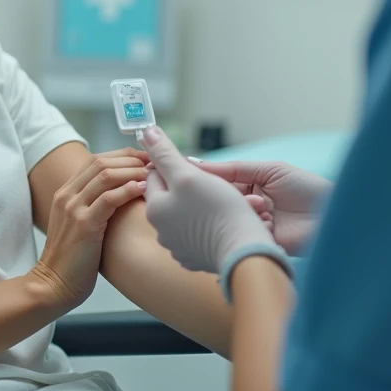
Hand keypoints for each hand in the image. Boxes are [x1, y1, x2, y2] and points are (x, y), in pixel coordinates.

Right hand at [32, 148, 148, 308]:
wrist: (54, 285)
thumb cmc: (73, 260)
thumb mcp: (79, 225)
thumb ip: (93, 206)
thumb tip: (122, 194)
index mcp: (66, 193)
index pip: (95, 159)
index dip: (123, 155)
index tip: (145, 159)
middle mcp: (67, 195)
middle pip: (101, 162)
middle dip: (131, 159)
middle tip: (154, 163)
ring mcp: (73, 208)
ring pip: (106, 175)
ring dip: (132, 171)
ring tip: (152, 175)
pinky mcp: (84, 224)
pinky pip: (109, 199)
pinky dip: (128, 190)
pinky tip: (143, 190)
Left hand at [139, 128, 277, 275]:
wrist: (244, 254)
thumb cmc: (217, 210)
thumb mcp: (188, 175)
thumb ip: (164, 154)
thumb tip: (146, 132)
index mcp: (155, 209)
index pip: (155, 175)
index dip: (174, 166)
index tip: (195, 168)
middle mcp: (161, 231)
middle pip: (171, 197)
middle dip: (190, 187)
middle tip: (215, 186)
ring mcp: (179, 248)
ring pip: (186, 216)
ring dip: (201, 206)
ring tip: (223, 203)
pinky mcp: (196, 259)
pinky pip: (199, 235)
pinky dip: (209, 227)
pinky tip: (223, 223)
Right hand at [192, 159, 330, 254]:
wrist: (333, 216)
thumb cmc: (307, 188)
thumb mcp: (269, 170)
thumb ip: (234, 169)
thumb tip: (196, 164)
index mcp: (249, 185)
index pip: (219, 182)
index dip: (210, 182)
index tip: (196, 181)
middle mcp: (248, 205)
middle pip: (222, 202)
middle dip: (233, 198)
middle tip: (254, 199)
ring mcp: (253, 225)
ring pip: (231, 218)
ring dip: (247, 212)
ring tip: (267, 209)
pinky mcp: (259, 243)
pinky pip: (243, 234)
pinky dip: (255, 228)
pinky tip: (271, 225)